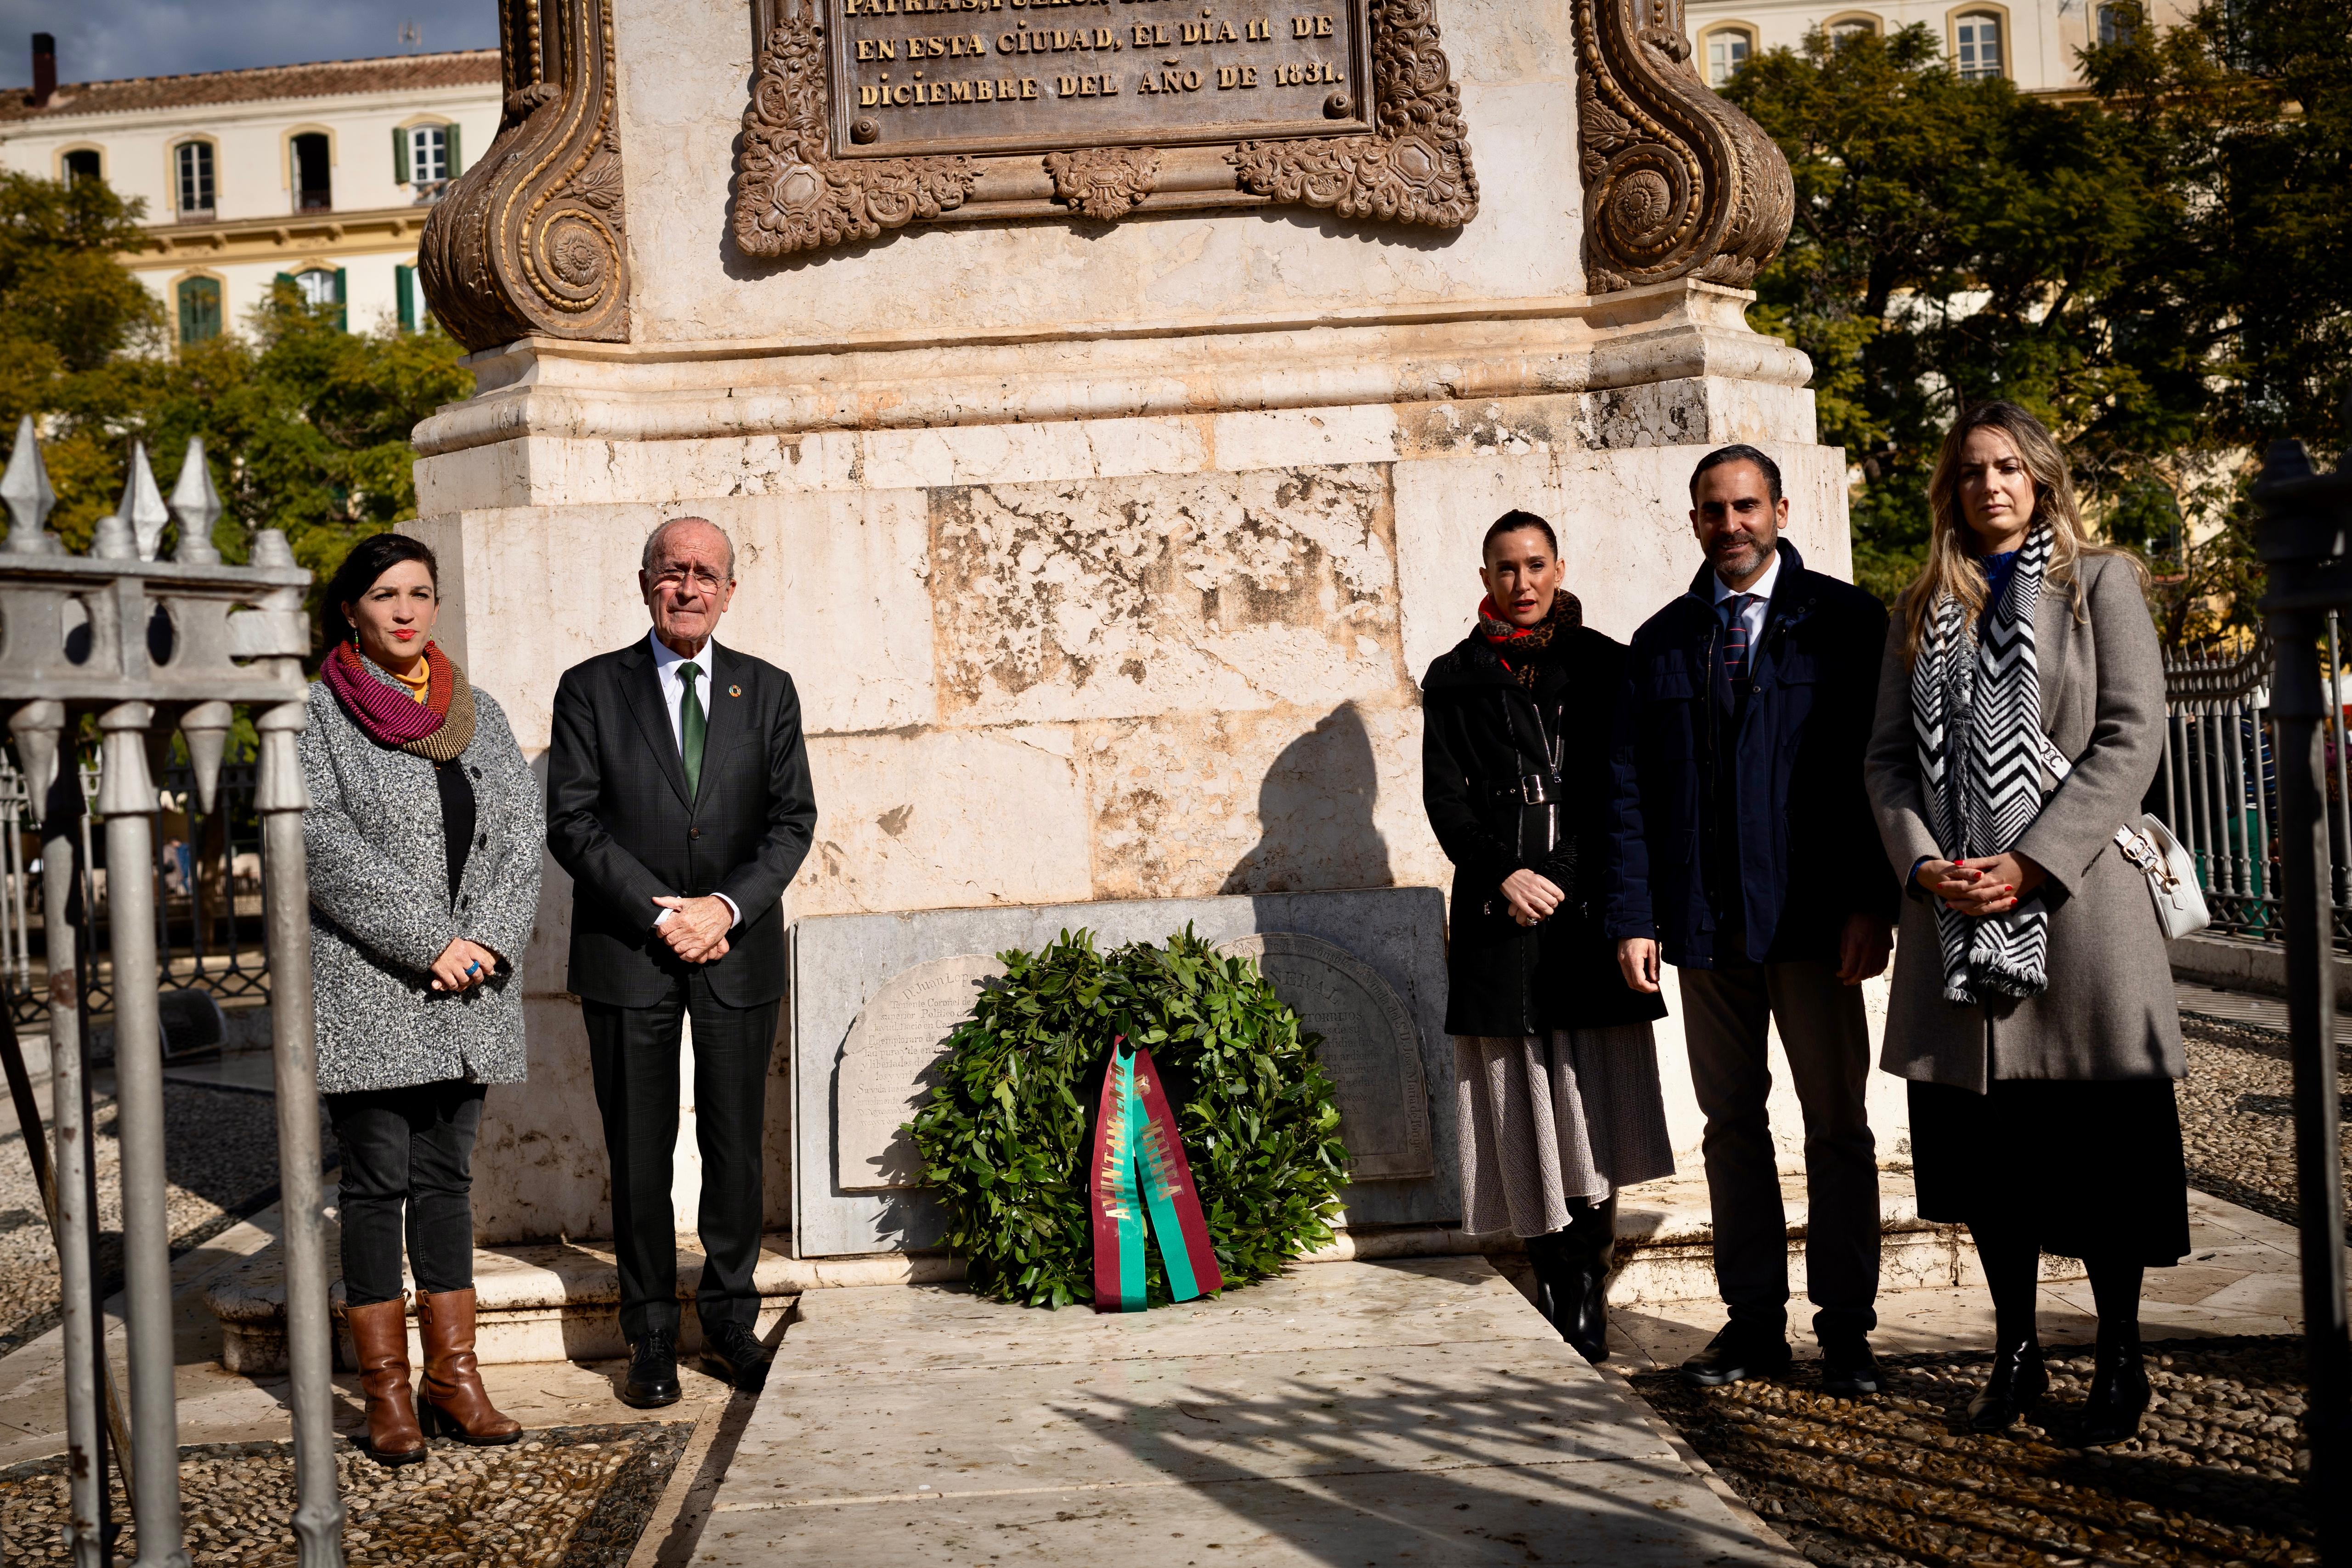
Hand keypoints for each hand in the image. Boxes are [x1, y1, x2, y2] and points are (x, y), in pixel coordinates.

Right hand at [429, 937, 499, 992]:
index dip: (488, 968)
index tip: (490, 972)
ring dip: (464, 982)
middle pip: (476, 972)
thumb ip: (470, 950)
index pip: (483, 960)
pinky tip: (453, 985)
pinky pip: (453, 983)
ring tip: (464, 982)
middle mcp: (462, 957)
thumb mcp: (461, 942)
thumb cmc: (446, 942)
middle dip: (478, 979)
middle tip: (477, 981)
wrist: (430, 941)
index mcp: (467, 948)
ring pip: (464, 980)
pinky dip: (454, 986)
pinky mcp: (443, 971)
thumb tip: (479, 960)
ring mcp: (453, 965)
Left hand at [653, 895, 733, 963]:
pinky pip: (690, 956)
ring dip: (676, 947)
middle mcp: (688, 929)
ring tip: (679, 942)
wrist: (723, 909)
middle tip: (671, 937)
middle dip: (668, 939)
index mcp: (682, 918)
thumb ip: (668, 901)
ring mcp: (697, 938)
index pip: (663, 930)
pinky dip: (685, 955)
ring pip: (678, 949)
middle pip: (670, 941)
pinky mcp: (704, 944)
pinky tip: (686, 950)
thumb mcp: (686, 901)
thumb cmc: (704, 905)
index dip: (660, 932)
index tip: (662, 932)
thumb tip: (654, 900)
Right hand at [1499, 870, 1564, 927]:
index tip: (1559, 899)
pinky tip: (1537, 914)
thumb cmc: (1519, 873)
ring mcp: (1526, 895)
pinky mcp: (1519, 901)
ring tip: (1547, 912)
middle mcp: (1534, 888)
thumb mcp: (1534, 874)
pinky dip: (1535, 915)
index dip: (1560, 897)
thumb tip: (1551, 890)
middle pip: (1551, 901)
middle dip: (1554, 905)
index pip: (1556, 891)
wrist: (1505, 873)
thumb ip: (1542, 882)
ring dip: (1547, 911)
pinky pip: (1530, 911)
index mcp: (1539, 880)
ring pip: (1543, 907)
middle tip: (1552, 906)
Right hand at [1616, 937, 1661, 994]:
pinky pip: (1627, 974)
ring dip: (1639, 984)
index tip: (1657, 987)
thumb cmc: (1644, 935)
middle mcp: (1625, 962)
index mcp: (1634, 959)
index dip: (1648, 988)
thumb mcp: (1654, 949)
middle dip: (1644, 989)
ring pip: (1628, 980)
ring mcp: (1621, 961)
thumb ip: (1655, 965)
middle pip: (1632, 984)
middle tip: (1655, 987)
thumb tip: (1655, 979)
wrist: (1631, 924)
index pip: (1639, 981)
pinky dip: (1635, 978)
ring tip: (1650, 981)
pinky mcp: (1621, 959)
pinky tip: (1644, 975)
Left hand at [1836, 912, 1893, 985]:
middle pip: (1861, 973)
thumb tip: (1845, 966)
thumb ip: (1844, 951)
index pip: (1850, 968)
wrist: (1875, 909)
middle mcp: (1869, 950)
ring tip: (1857, 977)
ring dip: (1863, 978)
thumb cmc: (1856, 920)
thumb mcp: (1844, 933)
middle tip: (1847, 982)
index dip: (1843, 975)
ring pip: (1873, 972)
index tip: (1839, 974)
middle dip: (1852, 980)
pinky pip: (1882, 966)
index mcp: (1856, 946)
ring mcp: (1879, 950)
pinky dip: (1875, 972)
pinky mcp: (1886, 949)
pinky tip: (1869, 973)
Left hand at [1915, 852, 2045, 918]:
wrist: (2038, 865)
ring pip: (1982, 907)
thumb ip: (1976, 863)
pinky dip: (1981, 912)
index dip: (1953, 886)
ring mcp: (2005, 898)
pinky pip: (1994, 910)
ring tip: (1953, 908)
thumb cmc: (2016, 859)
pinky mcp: (2011, 901)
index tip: (1940, 885)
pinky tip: (1970, 912)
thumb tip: (1956, 863)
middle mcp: (1998, 890)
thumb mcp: (1995, 858)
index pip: (1968, 885)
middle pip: (1973, 898)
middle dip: (1957, 900)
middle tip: (1943, 901)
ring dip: (1967, 908)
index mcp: (1993, 878)